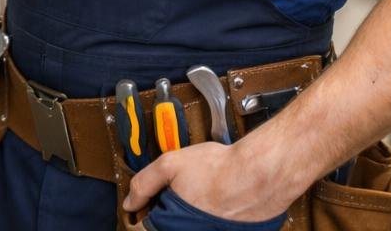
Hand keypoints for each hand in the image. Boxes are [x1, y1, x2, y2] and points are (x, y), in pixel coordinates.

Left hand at [123, 143, 296, 221]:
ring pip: (186, 228)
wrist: (260, 174)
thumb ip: (144, 184)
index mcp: (170, 225)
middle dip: (165, 215)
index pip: (141, 229)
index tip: (141, 208)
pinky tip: (213, 204)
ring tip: (199, 198)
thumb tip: (130, 202)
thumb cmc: (219, 169)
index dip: (140, 215)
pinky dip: (205, 220)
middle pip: (166, 228)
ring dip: (186, 218)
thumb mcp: (170, 164)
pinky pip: (207, 227)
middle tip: (176, 196)